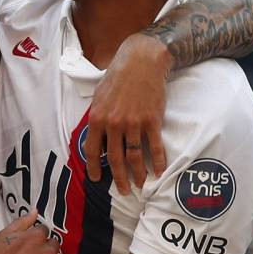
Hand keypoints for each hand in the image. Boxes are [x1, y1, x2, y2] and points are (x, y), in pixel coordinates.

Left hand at [87, 33, 172, 193]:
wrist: (141, 62)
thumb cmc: (118, 78)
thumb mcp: (99, 98)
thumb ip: (98, 120)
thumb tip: (98, 140)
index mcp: (97, 119)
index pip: (93, 151)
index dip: (94, 168)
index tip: (97, 179)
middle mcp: (113, 124)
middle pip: (115, 159)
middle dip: (119, 178)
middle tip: (123, 191)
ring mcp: (133, 123)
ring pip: (135, 157)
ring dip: (138, 174)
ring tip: (140, 185)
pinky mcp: (152, 121)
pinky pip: (154, 147)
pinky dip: (158, 161)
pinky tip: (159, 171)